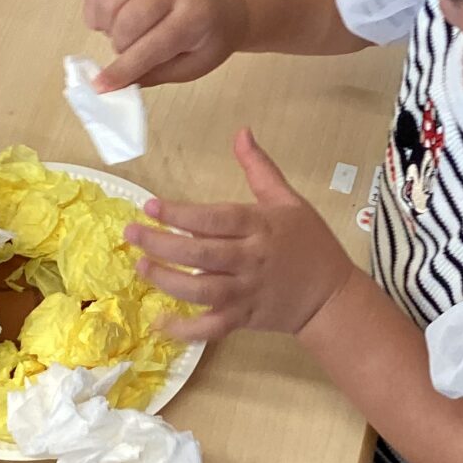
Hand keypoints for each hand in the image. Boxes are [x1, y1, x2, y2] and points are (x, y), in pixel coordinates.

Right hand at [85, 0, 244, 91]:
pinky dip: (96, 12)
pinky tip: (112, 22)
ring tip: (127, 35)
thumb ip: (155, 74)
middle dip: (122, 48)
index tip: (103, 85)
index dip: (125, 68)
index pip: (153, 44)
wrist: (221, 4)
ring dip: (109, 29)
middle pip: (127, 22)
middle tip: (134, 55)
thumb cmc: (208, 37)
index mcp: (195, 14)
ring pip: (109, 3)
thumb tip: (116, 84)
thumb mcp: (193, 66)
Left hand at [125, 129, 353, 339]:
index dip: (181, 213)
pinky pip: (210, 328)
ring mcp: (246, 293)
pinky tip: (159, 321)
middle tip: (131, 233)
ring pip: (200, 290)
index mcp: (261, 227)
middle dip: (161, 243)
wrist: (331, 297)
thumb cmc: (310, 244)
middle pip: (200, 254)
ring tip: (141, 265)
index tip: (151, 205)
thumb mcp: (290, 201)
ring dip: (166, 280)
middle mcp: (251, 260)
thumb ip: (260, 169)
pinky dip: (185, 330)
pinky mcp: (243, 319)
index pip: (216, 219)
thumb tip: (241, 132)